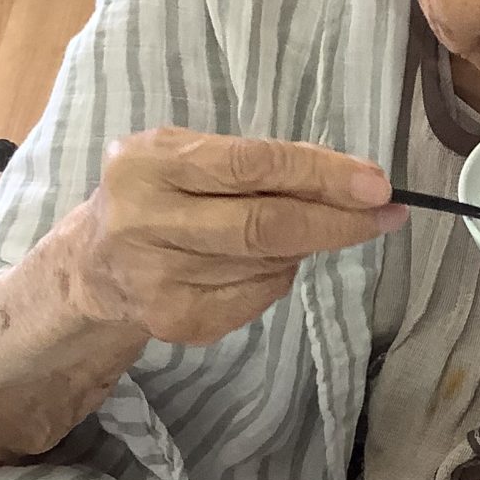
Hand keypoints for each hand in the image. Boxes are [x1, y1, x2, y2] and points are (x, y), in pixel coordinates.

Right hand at [62, 129, 403, 345]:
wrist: (93, 265)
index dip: (319, 175)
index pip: (251, 164)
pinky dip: (277, 278)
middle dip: (337, 221)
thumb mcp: (190, 158)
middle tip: (386, 216)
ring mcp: (157, 278)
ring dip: (304, 247)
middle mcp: (144, 220)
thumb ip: (258, 164)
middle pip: (264, 225)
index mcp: (149, 163)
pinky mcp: (174, 321)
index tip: (376, 183)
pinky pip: (257, 298)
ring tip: (305, 231)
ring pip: (268, 264)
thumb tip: (351, 182)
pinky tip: (264, 265)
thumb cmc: (159, 195)